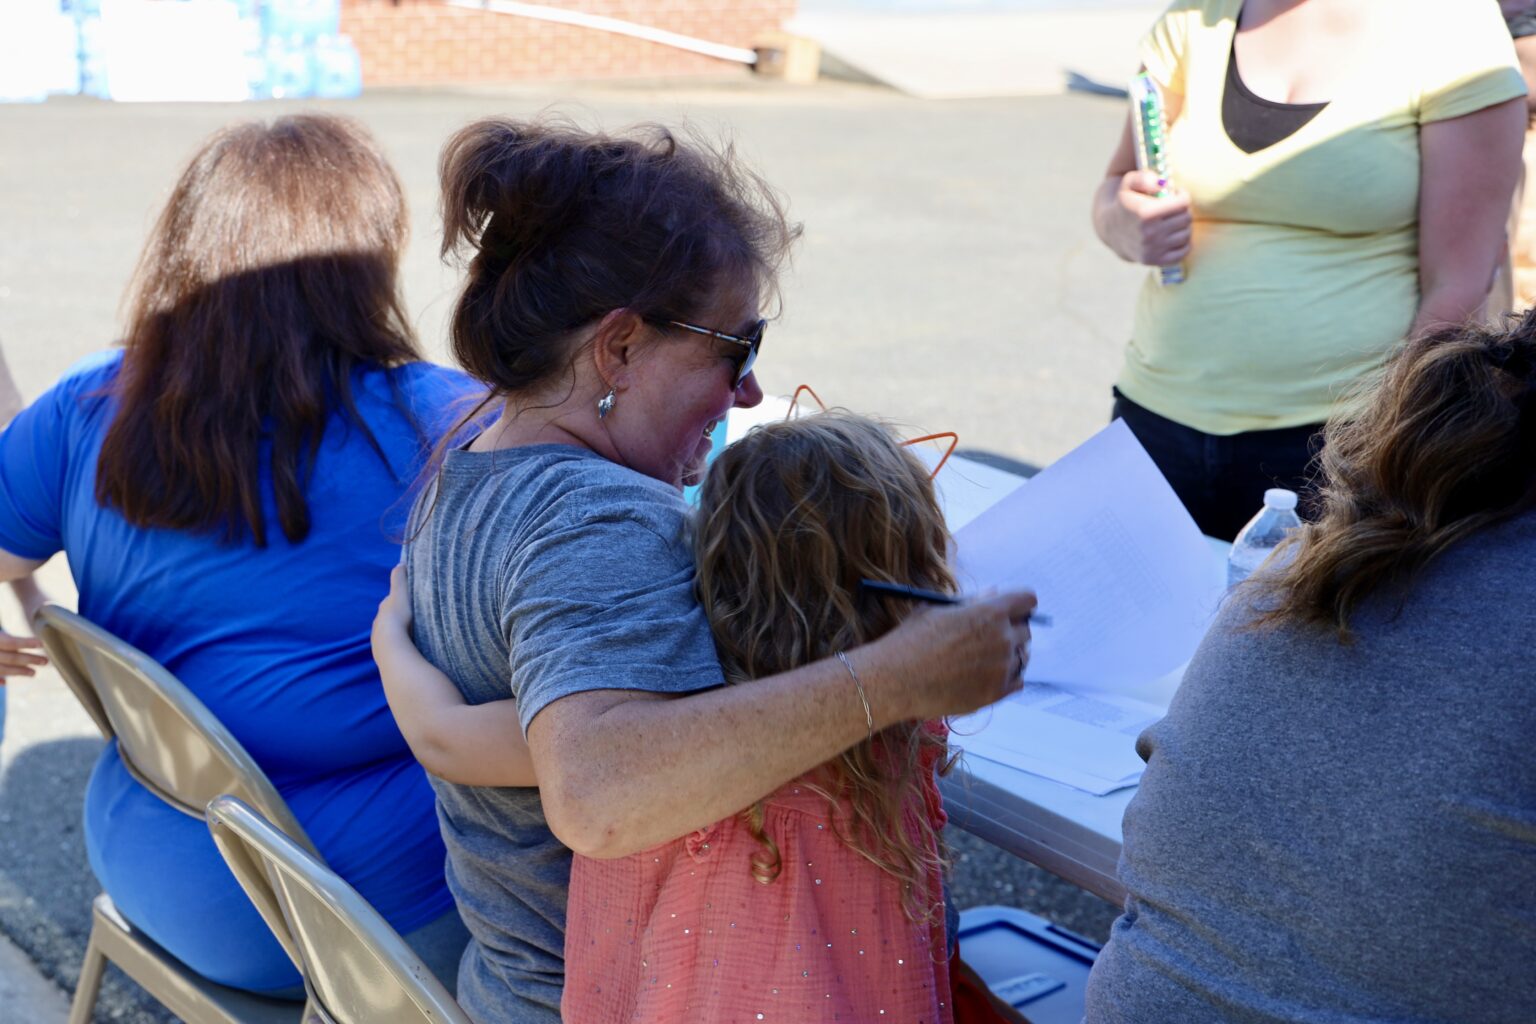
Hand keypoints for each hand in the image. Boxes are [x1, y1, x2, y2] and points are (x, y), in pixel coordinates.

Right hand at [0, 629, 45, 678]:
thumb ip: (9, 639)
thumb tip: (36, 640)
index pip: (11, 642)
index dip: (26, 643)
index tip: (41, 644)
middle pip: (11, 658)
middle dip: (29, 660)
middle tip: (45, 661)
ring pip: (2, 669)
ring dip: (19, 671)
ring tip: (33, 673)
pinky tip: (6, 682)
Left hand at [371, 564, 412, 652]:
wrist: (392, 645)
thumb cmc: (398, 617)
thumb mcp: (400, 594)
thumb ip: (399, 579)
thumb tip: (400, 563)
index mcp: (382, 609)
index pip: (389, 602)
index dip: (398, 601)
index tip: (409, 601)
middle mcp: (377, 623)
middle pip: (388, 618)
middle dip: (398, 617)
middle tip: (412, 618)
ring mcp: (378, 639)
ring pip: (389, 633)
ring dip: (397, 632)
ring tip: (410, 634)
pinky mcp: (382, 653)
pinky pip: (391, 646)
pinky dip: (397, 644)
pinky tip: (405, 646)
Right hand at [864, 589, 1037, 721]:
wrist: (896, 680)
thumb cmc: (911, 641)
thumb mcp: (937, 611)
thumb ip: (970, 603)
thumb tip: (992, 594)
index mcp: (990, 612)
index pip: (1027, 600)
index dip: (1020, 603)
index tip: (1013, 609)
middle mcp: (1002, 639)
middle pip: (1026, 631)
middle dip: (1012, 630)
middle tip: (991, 636)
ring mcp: (1002, 668)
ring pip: (1021, 658)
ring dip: (1009, 656)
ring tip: (983, 659)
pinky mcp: (996, 693)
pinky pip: (1017, 682)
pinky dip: (1007, 678)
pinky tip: (988, 675)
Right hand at [1104, 170, 1192, 266]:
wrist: (1112, 231)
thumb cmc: (1125, 203)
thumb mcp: (1129, 183)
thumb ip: (1143, 177)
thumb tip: (1159, 184)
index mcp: (1145, 213)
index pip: (1182, 203)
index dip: (1182, 195)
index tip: (1176, 194)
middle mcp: (1150, 234)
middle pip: (1186, 218)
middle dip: (1183, 210)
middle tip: (1174, 207)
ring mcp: (1153, 250)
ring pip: (1187, 234)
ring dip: (1183, 226)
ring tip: (1173, 220)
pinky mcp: (1156, 261)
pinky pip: (1183, 252)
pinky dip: (1183, 243)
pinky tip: (1174, 235)